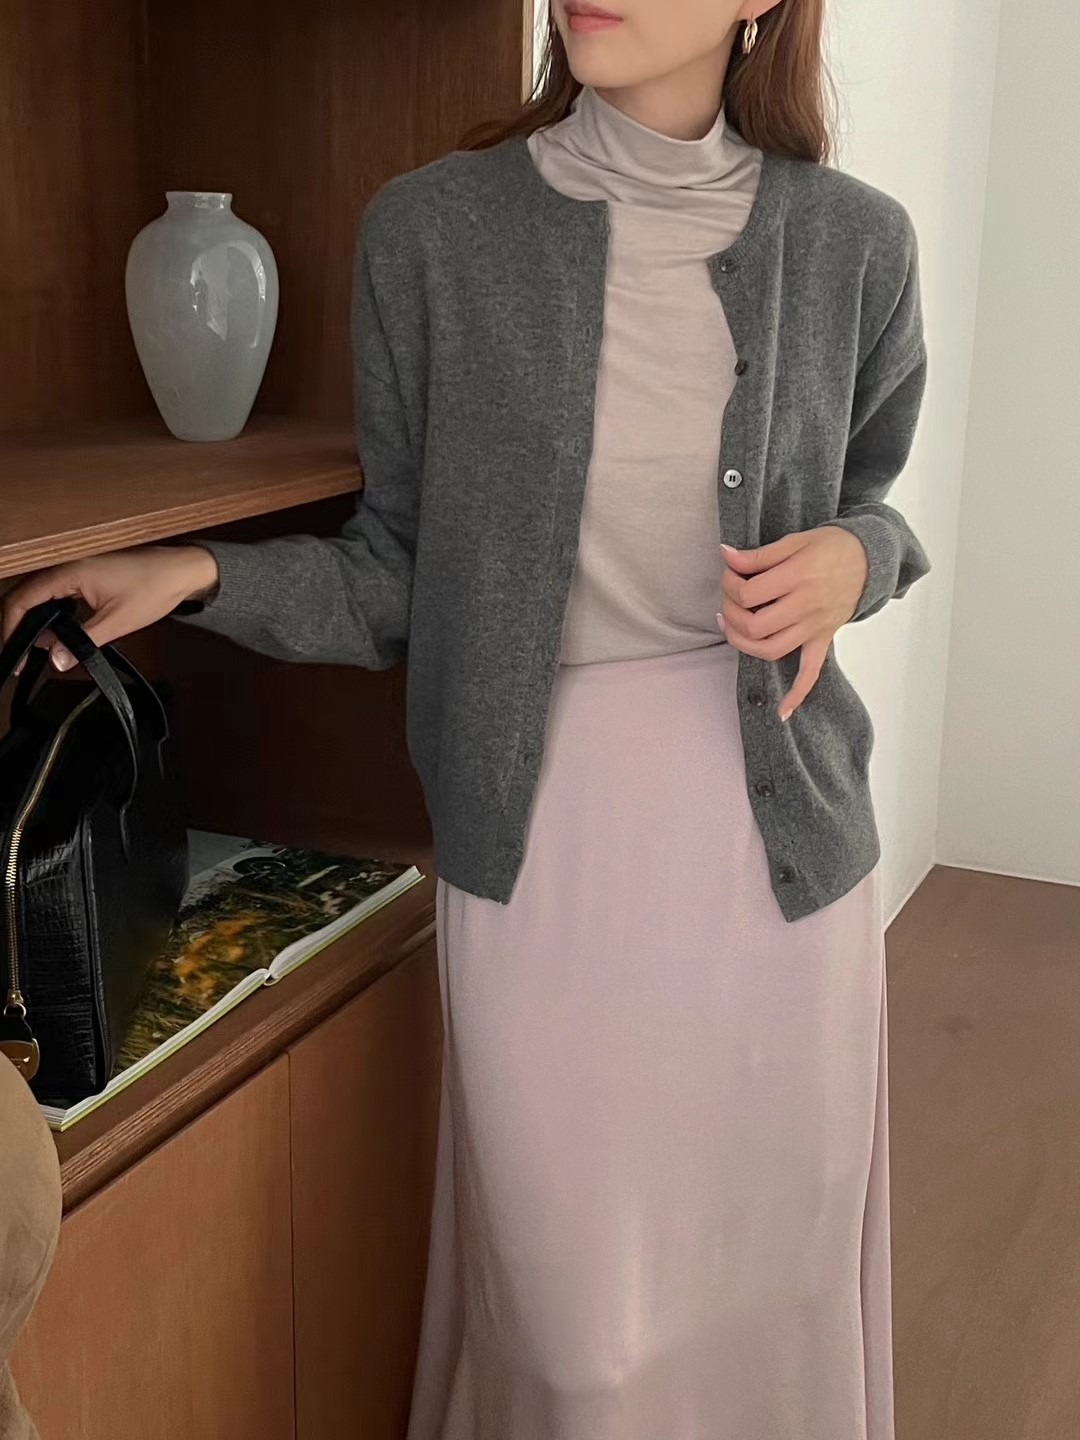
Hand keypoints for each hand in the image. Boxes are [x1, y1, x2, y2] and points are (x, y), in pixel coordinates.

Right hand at [1, 546, 219, 672]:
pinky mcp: (84, 570)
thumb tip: (56, 659)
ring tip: (43, 648)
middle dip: (20, 627)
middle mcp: (67, 563)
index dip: (11, 628)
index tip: (14, 655)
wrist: (183, 569)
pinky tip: (60, 631)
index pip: (23, 599)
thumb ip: (84, 641)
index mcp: (69, 571)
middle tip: (23, 657)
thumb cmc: (156, 587)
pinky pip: (56, 590)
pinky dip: (52, 611)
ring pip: (40, 594)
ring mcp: (75, 564)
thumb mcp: (118, 621)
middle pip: (26, 595)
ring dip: (37, 620)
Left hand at [717, 527, 866, 720]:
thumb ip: (760, 554)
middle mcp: (806, 607)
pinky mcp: (823, 639)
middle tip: (729, 599)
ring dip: (743, 643)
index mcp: (799, 578)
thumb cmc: (833, 546)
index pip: (749, 593)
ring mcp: (815, 627)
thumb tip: (726, 556)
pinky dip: (796, 694)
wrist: (871, 558)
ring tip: (731, 628)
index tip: (730, 574)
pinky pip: (811, 672)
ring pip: (772, 649)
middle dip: (732, 612)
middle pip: (756, 625)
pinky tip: (782, 712)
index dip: (730, 584)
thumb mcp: (796, 540)